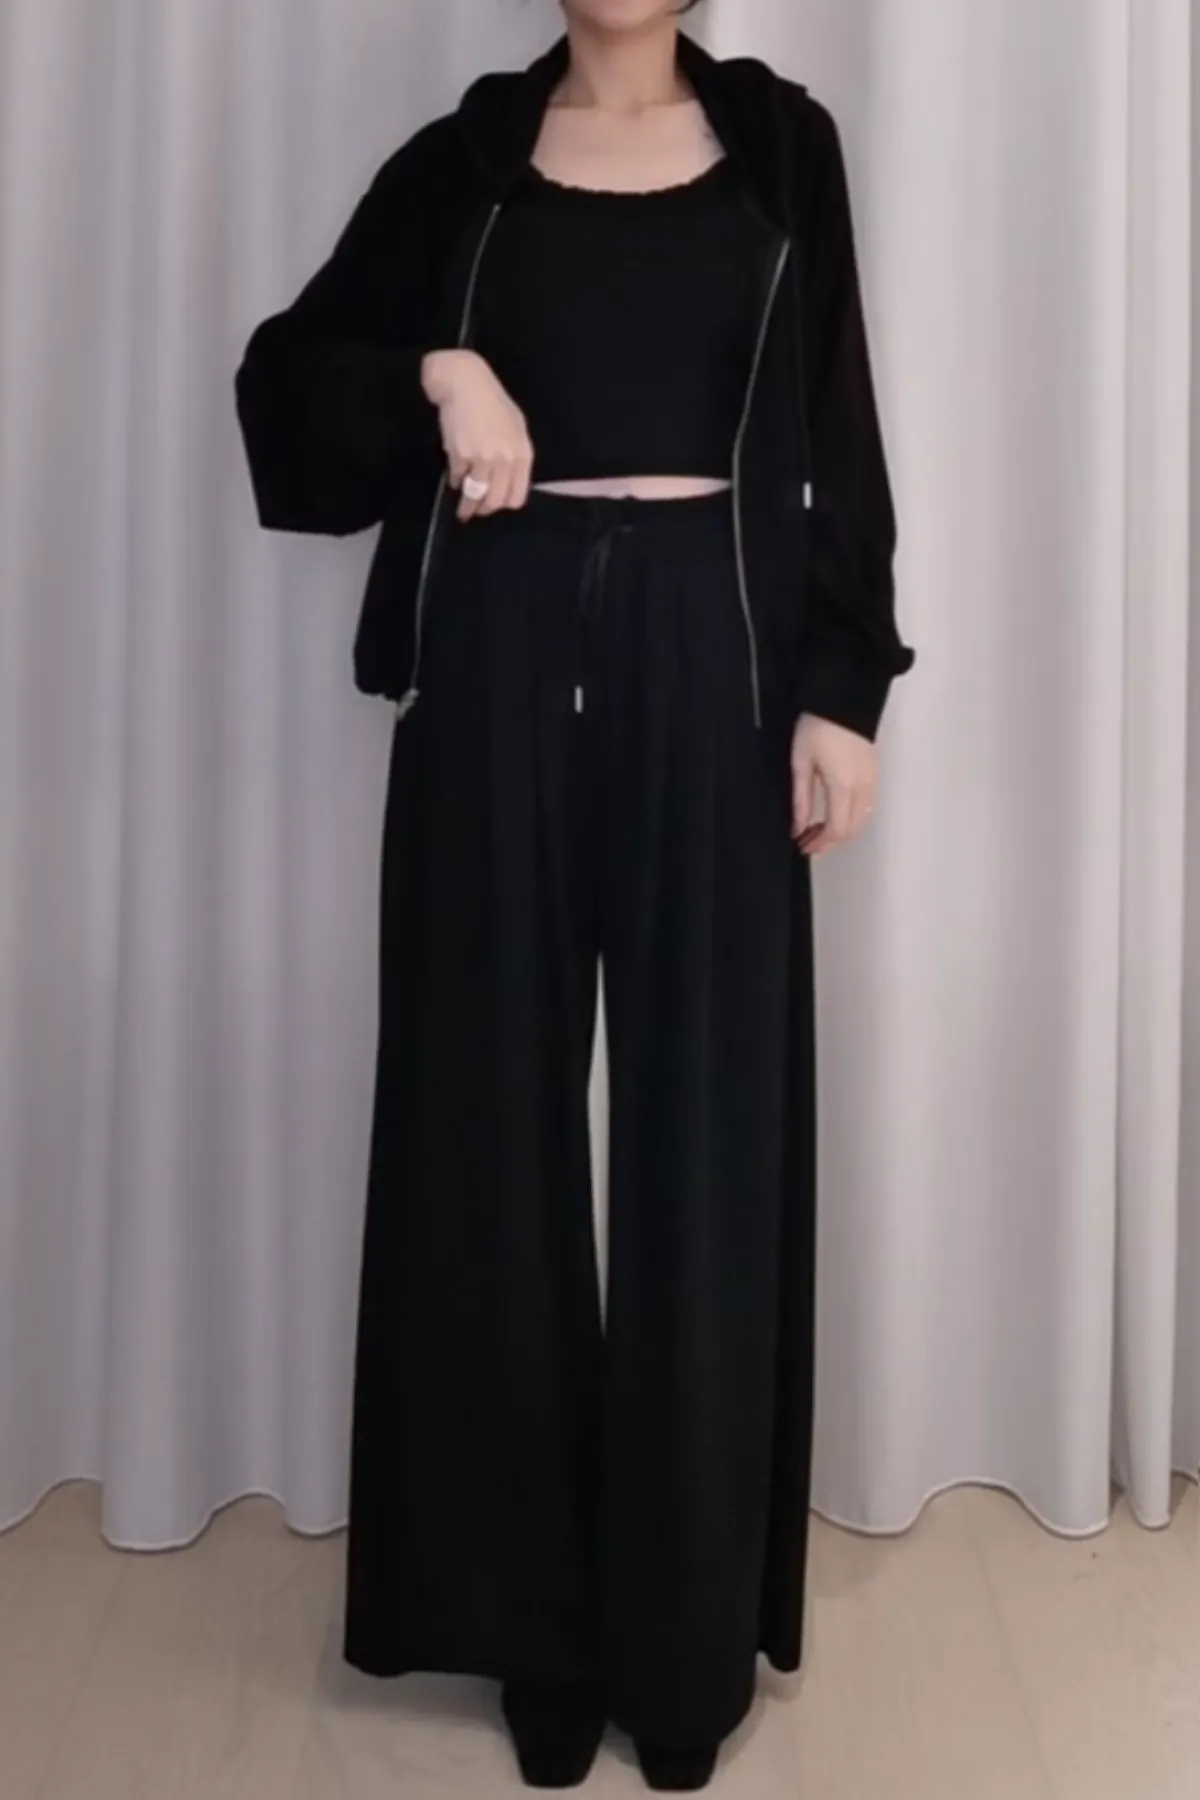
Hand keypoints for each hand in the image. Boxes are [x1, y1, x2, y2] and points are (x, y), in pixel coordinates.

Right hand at [420, 349, 533, 520]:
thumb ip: (515, 455)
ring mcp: (483, 460)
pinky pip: (458, 478)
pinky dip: (456, 480)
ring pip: (475, 495)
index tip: (496, 506)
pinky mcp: (461, 456)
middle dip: (484, 510)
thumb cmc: (491, 401)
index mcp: (522, 454)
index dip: (504, 504)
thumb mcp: (515, 426)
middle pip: (496, 500)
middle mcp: (505, 460)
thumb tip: (506, 480)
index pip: (516, 496)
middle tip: (476, 513)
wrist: (465, 383)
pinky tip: (455, 477)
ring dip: (467, 506)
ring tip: (462, 512)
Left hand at [790, 713, 877, 856]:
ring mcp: (872, 780)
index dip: (820, 844)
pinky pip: (867, 806)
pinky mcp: (874, 772)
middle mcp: (862, 787)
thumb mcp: (801, 763)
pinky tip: (834, 812)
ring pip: (862, 820)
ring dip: (841, 830)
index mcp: (843, 786)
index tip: (804, 845)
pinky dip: (852, 817)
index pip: (837, 830)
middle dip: (830, 841)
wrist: (843, 698)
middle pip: (852, 830)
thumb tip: (797, 826)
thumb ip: (800, 799)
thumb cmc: (820, 725)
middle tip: (807, 840)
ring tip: (817, 828)